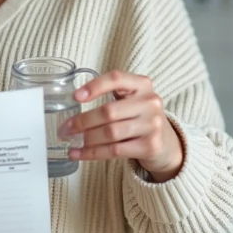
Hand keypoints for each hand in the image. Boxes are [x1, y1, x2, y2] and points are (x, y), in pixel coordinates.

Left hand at [59, 70, 183, 182]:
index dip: (94, 86)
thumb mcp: (132, 100)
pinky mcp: (150, 146)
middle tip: (64, 128)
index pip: (116, 78)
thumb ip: (110, 96)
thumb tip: (74, 104)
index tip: (76, 97)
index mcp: (142, 85)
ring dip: (86, 139)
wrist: (167, 144)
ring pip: (110, 133)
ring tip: (71, 141)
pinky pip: (114, 150)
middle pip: (108, 111)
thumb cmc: (140, 118)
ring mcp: (152, 125)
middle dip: (82, 121)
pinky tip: (78, 153)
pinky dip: (92, 153)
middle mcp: (150, 102)